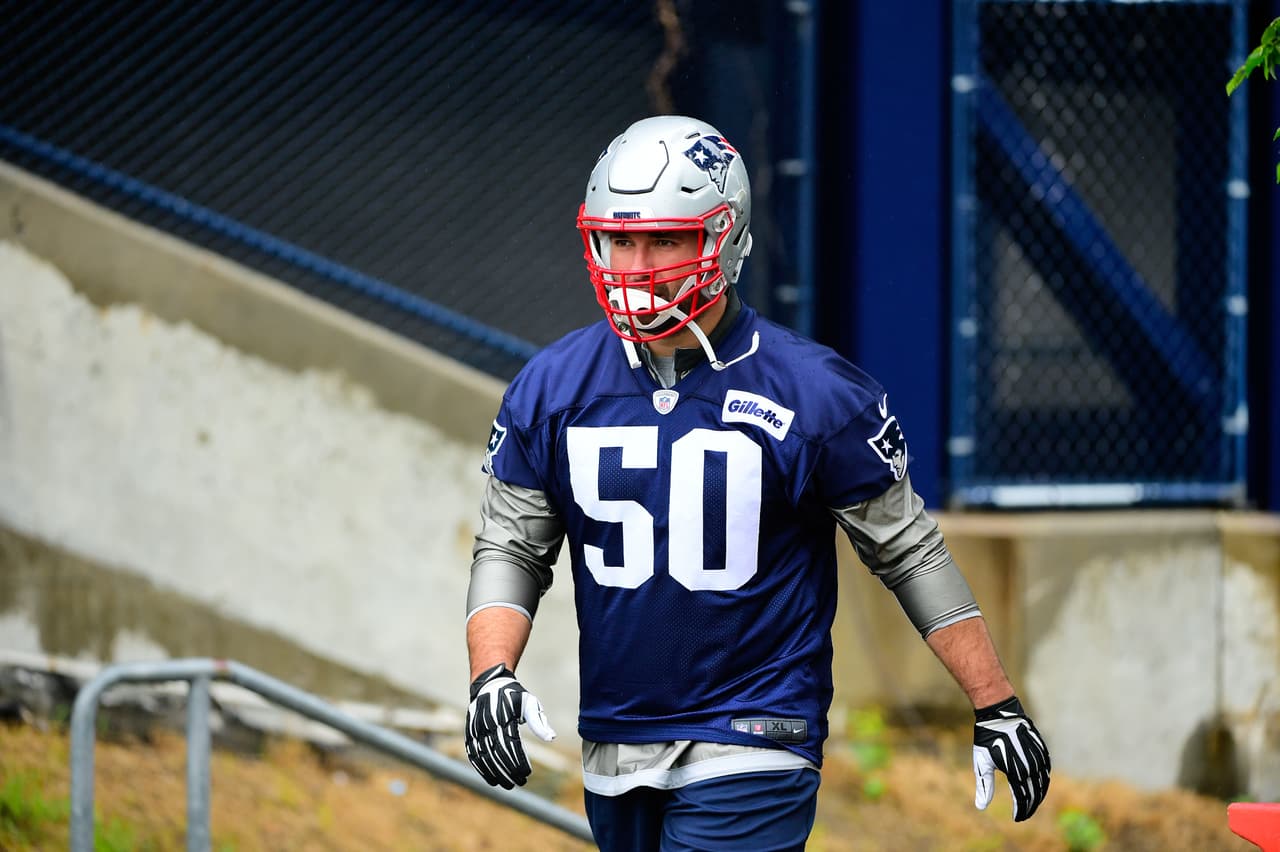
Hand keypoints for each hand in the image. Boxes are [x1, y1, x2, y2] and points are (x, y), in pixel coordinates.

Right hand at [465, 663, 556, 788]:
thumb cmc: (514, 696)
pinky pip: (473, 754)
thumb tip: (551, 738)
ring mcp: (476, 728)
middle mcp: (488, 723)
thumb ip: (539, 722)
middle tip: (520, 783)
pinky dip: (481, 769)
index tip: (527, 774)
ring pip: (484, 756)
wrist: (489, 684)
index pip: (511, 744)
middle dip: (509, 771)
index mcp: (504, 715)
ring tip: (508, 785)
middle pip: (497, 753)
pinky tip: (491, 780)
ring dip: (496, 773)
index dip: (518, 761)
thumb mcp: (529, 703)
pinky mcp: (469, 733)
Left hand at [972, 695, 1050, 820]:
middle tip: (1023, 815)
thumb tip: (980, 807)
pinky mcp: (1042, 749)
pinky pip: (1046, 770)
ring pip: (1043, 783)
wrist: (999, 713)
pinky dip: (1044, 782)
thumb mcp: (982, 763)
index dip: (1021, 811)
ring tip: (1031, 804)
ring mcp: (1038, 757)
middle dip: (1030, 806)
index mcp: (1016, 771)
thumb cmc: (987, 738)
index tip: (1017, 818)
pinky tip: (1039, 786)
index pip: (1023, 798)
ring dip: (1038, 795)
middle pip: (1035, 793)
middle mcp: (1031, 766)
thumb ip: (984, 786)